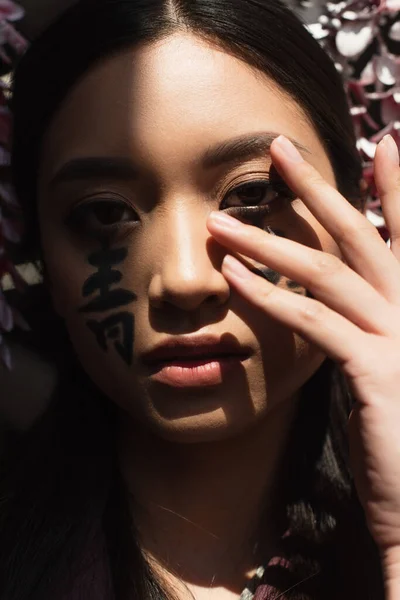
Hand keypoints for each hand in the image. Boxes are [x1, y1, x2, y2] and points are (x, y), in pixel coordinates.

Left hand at [207, 134, 399, 577]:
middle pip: (362, 235)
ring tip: (220, 224)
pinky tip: (235, 280)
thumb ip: (360, 329)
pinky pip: (317, 324)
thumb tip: (326, 306)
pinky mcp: (378, 372)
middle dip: (320, 188)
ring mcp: (399, 339)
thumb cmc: (396, 433)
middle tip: (281, 148)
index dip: (396, 190)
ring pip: (329, 272)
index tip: (385, 145)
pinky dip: (272, 299)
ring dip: (269, 244)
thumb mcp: (381, 367)